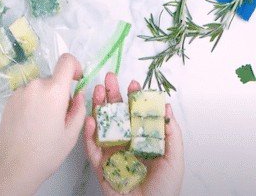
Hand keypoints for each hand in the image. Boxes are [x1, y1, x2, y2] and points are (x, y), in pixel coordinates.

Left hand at [0, 54, 85, 195]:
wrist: (14, 166)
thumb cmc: (46, 152)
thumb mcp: (71, 133)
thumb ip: (79, 108)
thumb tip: (78, 95)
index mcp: (53, 91)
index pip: (66, 61)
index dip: (75, 67)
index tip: (76, 80)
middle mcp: (35, 85)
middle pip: (53, 79)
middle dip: (59, 92)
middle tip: (59, 116)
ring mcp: (20, 91)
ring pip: (39, 87)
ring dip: (45, 97)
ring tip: (42, 122)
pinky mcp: (10, 99)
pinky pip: (27, 93)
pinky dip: (33, 102)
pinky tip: (30, 123)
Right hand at [84, 73, 183, 195]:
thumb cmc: (165, 188)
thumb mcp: (174, 158)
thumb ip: (171, 133)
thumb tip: (166, 107)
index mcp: (140, 138)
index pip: (134, 113)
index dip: (132, 98)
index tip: (132, 84)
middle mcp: (124, 141)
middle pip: (115, 114)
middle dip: (111, 95)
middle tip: (109, 79)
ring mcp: (110, 151)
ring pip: (101, 125)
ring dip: (98, 107)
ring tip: (98, 91)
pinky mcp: (99, 164)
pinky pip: (92, 147)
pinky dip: (89, 134)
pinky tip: (91, 120)